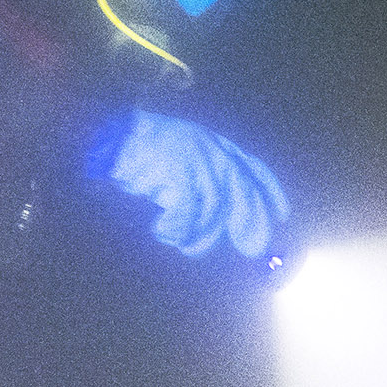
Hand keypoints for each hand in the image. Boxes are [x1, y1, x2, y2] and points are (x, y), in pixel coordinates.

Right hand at [89, 109, 288, 261]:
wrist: (104, 138)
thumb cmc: (135, 154)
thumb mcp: (176, 162)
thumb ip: (200, 184)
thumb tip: (223, 220)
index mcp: (213, 143)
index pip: (253, 167)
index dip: (270, 192)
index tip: (283, 216)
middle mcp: (210, 149)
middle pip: (243, 191)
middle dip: (252, 222)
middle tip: (253, 249)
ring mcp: (195, 159)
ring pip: (215, 208)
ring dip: (199, 233)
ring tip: (180, 241)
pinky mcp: (177, 172)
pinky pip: (187, 214)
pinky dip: (175, 229)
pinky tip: (162, 230)